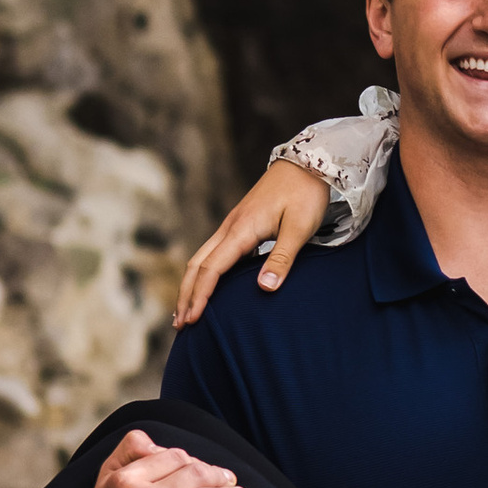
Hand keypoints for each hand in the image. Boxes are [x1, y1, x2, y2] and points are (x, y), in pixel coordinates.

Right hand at [175, 161, 330, 328]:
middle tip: (181, 324)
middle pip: (197, 264)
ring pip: (201, 258)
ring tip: (186, 310)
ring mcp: (233, 225)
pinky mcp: (240, 225)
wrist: (307, 163)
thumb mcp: (300, 228)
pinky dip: (204, 273)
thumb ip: (281, 258)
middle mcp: (230, 227)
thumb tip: (264, 289)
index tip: (193, 319)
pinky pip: (213, 252)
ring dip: (191, 284)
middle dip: (186, 294)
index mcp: (241, 229)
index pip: (212, 268)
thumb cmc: (305, 195)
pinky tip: (208, 286)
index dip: (200, 296)